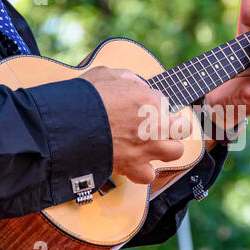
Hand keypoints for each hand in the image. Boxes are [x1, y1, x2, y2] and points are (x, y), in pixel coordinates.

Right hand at [80, 67, 191, 183]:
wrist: (67, 127)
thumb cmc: (85, 97)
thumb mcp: (106, 74)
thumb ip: (126, 77)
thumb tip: (135, 83)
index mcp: (151, 100)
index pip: (164, 101)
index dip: (153, 103)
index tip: (143, 106)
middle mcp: (155, 126)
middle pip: (183, 128)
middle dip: (174, 126)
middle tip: (161, 126)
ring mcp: (147, 148)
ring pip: (176, 152)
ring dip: (167, 148)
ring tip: (154, 145)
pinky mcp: (133, 166)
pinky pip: (148, 175)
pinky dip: (143, 171)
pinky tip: (136, 164)